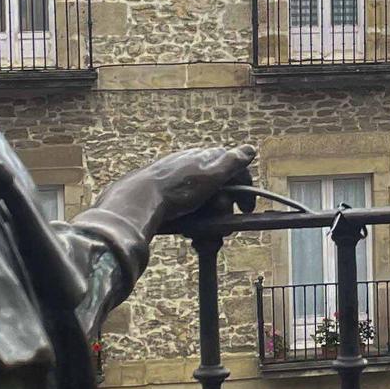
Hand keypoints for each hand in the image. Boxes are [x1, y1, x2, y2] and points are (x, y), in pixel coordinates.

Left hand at [137, 145, 257, 227]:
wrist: (138, 202)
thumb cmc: (176, 187)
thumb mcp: (210, 174)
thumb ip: (232, 162)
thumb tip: (251, 149)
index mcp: (205, 159)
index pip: (234, 171)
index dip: (244, 191)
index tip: (247, 210)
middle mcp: (195, 170)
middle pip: (221, 194)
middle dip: (223, 215)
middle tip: (221, 227)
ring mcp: (182, 186)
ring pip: (206, 209)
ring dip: (210, 226)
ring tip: (203, 238)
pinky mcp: (170, 201)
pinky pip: (190, 214)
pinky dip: (194, 226)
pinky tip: (190, 233)